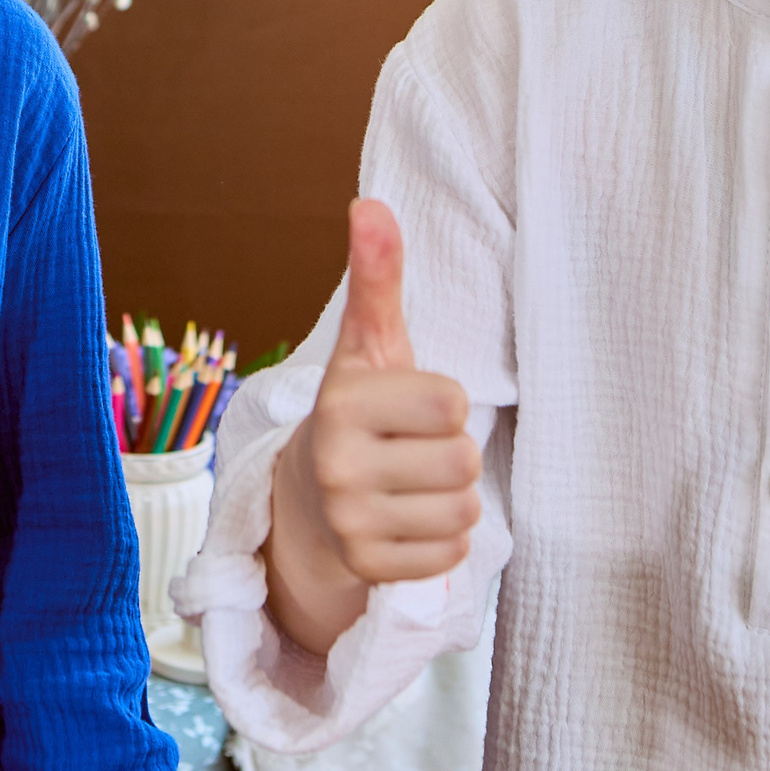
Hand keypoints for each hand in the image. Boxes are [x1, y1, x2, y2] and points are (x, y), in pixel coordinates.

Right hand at [266, 200, 481, 649]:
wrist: (306, 503)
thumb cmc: (360, 413)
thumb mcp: (370, 347)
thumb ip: (377, 278)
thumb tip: (371, 202)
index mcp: (342, 402)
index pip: (451, 403)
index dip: (444, 402)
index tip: (411, 406)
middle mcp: (337, 464)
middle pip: (463, 459)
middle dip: (451, 454)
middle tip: (412, 451)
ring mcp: (348, 521)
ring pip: (463, 510)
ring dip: (450, 500)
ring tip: (411, 487)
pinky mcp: (367, 568)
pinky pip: (451, 554)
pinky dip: (440, 541)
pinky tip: (407, 522)